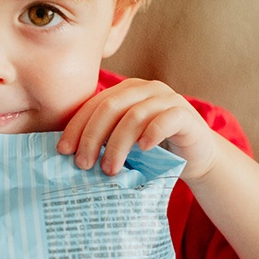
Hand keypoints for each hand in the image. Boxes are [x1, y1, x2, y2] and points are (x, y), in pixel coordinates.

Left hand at [57, 78, 217, 181]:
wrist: (195, 156)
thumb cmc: (153, 150)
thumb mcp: (123, 141)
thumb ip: (102, 138)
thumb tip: (67, 155)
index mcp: (125, 91)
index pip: (93, 104)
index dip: (76, 127)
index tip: (63, 150)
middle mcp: (144, 89)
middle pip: (110, 107)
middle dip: (92, 137)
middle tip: (83, 164)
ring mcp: (166, 98)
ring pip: (134, 116)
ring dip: (117, 145)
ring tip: (109, 170)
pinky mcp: (185, 113)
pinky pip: (165, 119)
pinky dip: (151, 134)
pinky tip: (142, 150)